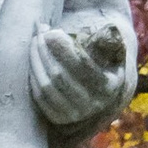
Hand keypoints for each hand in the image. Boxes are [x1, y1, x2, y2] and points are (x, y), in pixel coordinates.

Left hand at [29, 11, 130, 136]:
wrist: (100, 90)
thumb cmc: (105, 62)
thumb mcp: (114, 51)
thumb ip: (110, 41)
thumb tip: (107, 29)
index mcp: (108, 87)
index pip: (81, 66)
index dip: (63, 48)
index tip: (51, 32)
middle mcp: (92, 105)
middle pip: (59, 75)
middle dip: (45, 51)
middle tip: (39, 33)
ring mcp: (74, 115)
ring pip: (46, 86)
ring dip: (36, 61)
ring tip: (35, 42)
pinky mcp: (59, 118)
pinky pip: (39, 97)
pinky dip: (33, 76)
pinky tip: (34, 60)